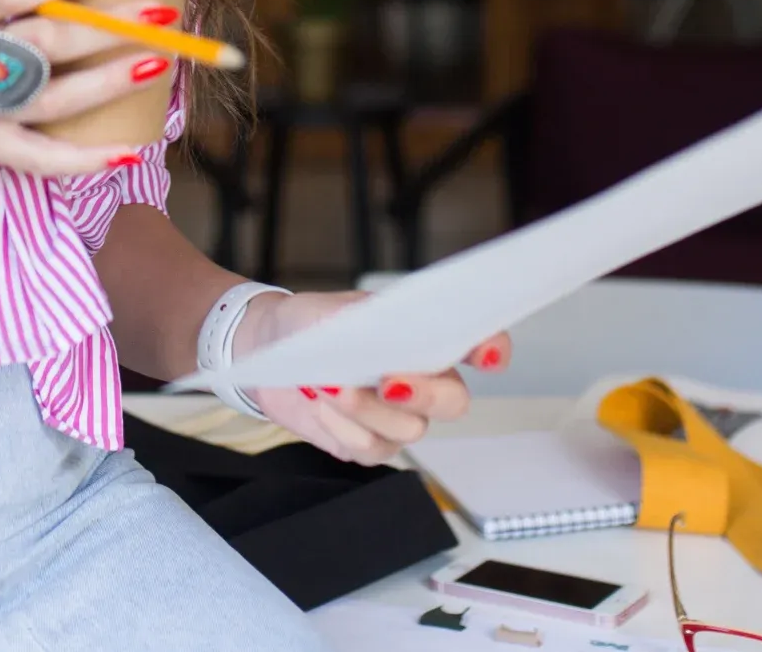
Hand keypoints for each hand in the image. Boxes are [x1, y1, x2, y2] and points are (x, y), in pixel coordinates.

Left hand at [231, 290, 510, 465]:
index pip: (476, 343)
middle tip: (389, 382)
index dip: (492, 349)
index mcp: (424, 339)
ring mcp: (399, 417)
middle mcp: (423, 381)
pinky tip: (320, 406)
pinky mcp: (370, 444)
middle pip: (453, 400)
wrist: (269, 351)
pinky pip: (373, 450)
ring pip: (410, 430)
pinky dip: (344, 429)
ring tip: (330, 387)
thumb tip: (381, 337)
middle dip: (425, 394)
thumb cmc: (310, 324)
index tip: (486, 356)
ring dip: (368, 410)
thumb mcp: (333, 310)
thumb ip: (363, 322)